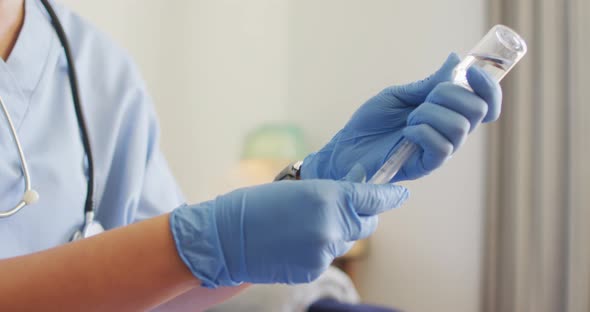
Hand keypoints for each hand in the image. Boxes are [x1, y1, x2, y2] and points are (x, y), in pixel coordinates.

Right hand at [169, 166, 407, 287]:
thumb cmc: (255, 205)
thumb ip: (329, 192)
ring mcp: (323, 252)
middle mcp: (332, 227)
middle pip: (366, 224)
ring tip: (303, 226)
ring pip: (344, 241)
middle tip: (344, 208)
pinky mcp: (313, 270)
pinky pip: (326, 256)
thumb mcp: (297, 187)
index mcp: (328, 198)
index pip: (373, 198)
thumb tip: (351, 195)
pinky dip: (317, 248)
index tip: (399, 193)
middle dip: (361, 215)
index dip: (390, 195)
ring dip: (334, 232)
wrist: (226, 238)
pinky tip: (294, 241)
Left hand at [301, 53, 501, 181]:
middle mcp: (450, 133)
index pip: (486, 104)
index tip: (471, 72)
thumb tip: (455, 59)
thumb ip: (429, 84)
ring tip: (408, 119)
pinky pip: (442, 146)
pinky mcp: (427, 166)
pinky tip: (405, 133)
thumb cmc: (371, 123)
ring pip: (460, 127)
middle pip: (477, 111)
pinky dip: (422, 132)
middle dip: (449, 95)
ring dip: (430, 115)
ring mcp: (440, 150)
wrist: (347, 146)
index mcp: (447, 113)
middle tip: (423, 100)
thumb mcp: (400, 95)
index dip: (488, 87)